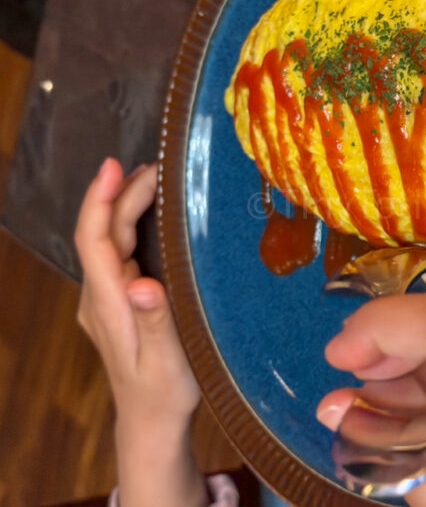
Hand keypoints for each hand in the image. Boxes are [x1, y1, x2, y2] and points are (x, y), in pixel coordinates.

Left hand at [75, 158, 205, 506]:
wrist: (151, 421)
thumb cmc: (165, 392)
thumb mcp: (168, 360)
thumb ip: (156, 320)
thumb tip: (141, 283)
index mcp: (107, 305)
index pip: (93, 241)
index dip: (100, 200)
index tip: (115, 166)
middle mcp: (99, 297)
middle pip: (101, 234)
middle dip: (121, 194)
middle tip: (157, 167)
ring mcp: (105, 299)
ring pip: (108, 241)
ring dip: (125, 206)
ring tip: (155, 180)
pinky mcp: (117, 302)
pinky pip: (118, 253)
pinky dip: (132, 226)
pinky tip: (153, 218)